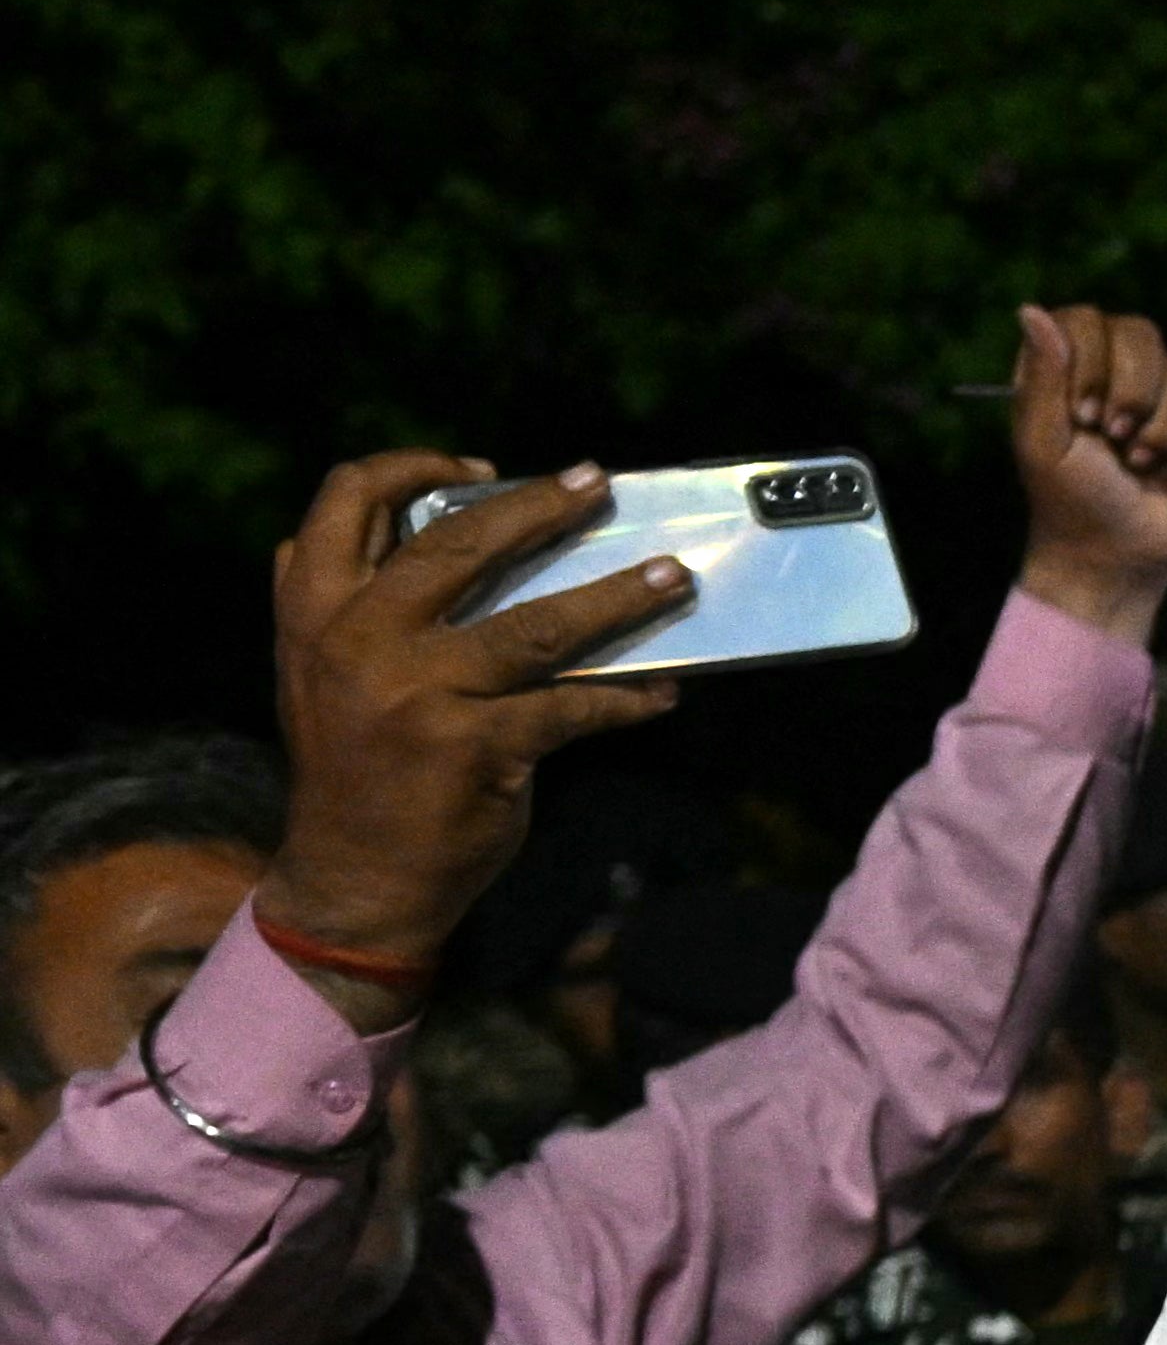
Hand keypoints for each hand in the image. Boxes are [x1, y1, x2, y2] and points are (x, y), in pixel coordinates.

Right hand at [254, 457, 692, 998]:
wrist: (352, 877)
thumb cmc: (354, 763)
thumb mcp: (318, 667)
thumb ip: (354, 601)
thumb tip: (435, 531)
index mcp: (314, 607)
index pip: (348, 499)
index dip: (413, 467)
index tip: (482, 470)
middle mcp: (358, 637)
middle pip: (459, 543)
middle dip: (538, 507)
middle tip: (594, 483)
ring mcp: (417, 691)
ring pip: (534, 623)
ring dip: (616, 595)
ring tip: (673, 576)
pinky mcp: (474, 746)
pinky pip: (570, 708)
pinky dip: (625, 700)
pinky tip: (664, 694)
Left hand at [1006, 304, 1166, 634]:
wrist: (1117, 558)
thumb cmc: (1069, 502)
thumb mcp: (1043, 442)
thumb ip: (1042, 376)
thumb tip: (1031, 309)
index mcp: (1067, 370)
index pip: (1086, 321)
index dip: (1091, 359)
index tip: (1080, 412)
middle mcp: (1115, 375)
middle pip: (1142, 334)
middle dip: (1134, 390)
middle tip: (1112, 435)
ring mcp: (1162, 402)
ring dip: (1163, 428)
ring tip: (1139, 464)